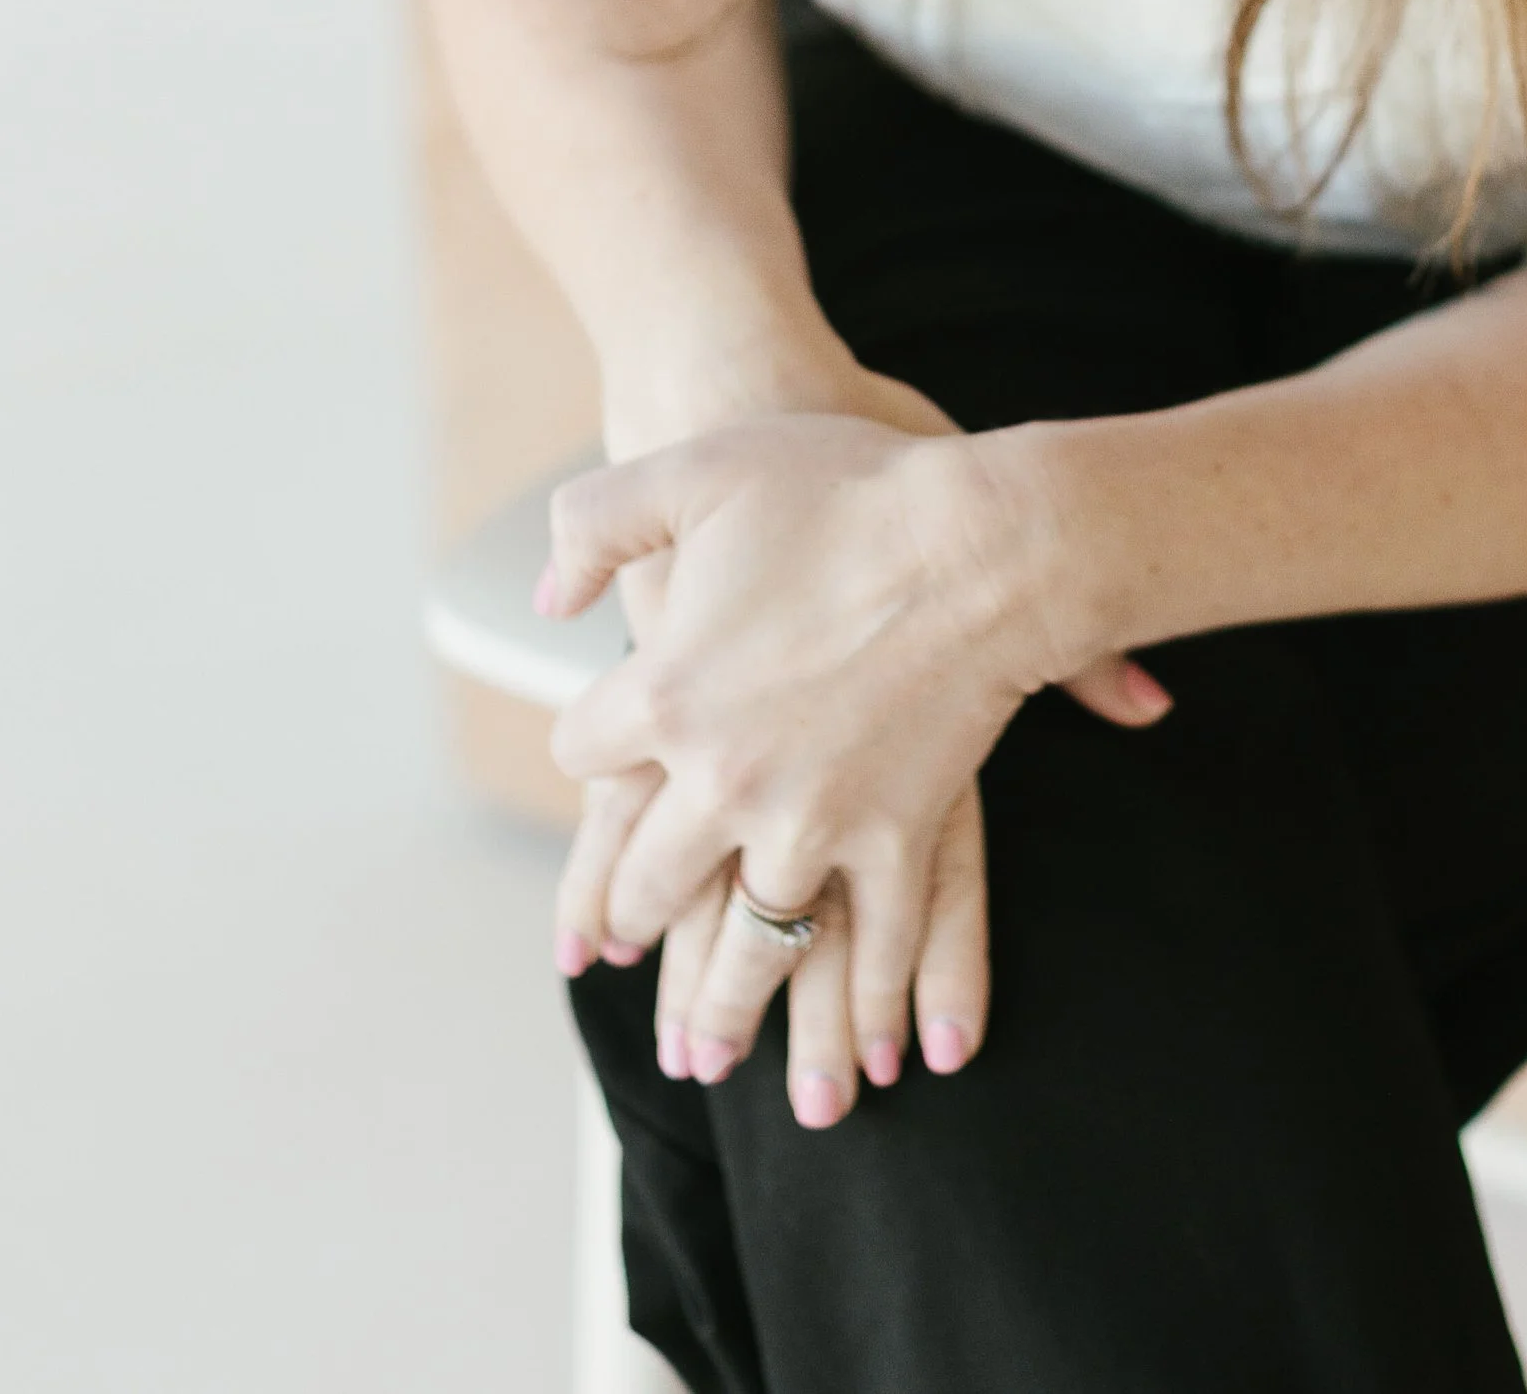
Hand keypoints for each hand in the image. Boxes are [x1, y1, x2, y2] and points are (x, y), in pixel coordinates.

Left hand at [542, 408, 1166, 1121]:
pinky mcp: (897, 835)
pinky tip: (882, 1050)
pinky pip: (878, 938)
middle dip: (632, 916)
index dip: (588, 746)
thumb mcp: (695, 473)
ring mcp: (812, 819)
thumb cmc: (843, 486)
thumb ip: (596, 522)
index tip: (598, 759)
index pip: (586, 747)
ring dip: (727, 1006)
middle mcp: (723, 777)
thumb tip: (550, 596)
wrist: (976, 534)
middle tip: (624, 949)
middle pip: (651, 875)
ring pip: (751, 941)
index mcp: (665, 690)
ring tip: (708, 1053)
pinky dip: (875, 1000)